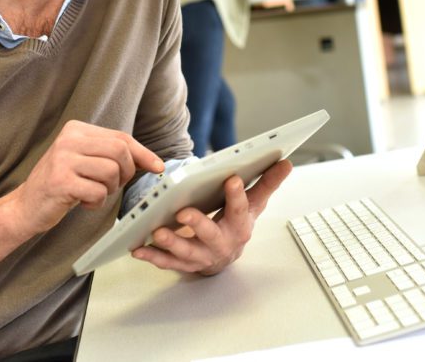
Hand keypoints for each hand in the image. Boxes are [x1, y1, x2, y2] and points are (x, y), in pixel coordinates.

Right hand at [6, 121, 164, 237]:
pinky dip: (96, 202)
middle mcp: (68, 139)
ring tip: (92, 193)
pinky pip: (97, 192)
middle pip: (120, 151)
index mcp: (76, 129)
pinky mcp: (60, 181)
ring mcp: (62, 159)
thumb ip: (111, 155)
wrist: (25, 207)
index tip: (158, 167)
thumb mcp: (85, 161)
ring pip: (111, 172)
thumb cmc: (62, 185)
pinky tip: (80, 202)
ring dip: (108, 190)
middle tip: (112, 186)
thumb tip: (151, 161)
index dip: (143, 153)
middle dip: (125, 173)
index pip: (121, 137)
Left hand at [131, 159, 292, 274]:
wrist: (226, 255)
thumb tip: (286, 161)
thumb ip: (267, 183)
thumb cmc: (237, 223)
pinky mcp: (183, 264)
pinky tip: (138, 247)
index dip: (235, 195)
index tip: (231, 179)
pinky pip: (166, 262)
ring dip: (170, 242)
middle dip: (197, 224)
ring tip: (157, 231)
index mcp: (240, 225)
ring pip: (185, 252)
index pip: (239, 209)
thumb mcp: (254, 204)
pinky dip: (152, 256)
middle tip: (184, 212)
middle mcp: (221, 243)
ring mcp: (201, 256)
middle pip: (210, 234)